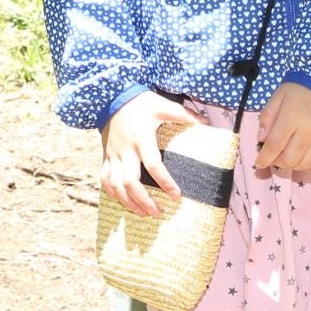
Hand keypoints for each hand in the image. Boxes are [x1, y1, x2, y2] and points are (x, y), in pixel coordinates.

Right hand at [101, 91, 199, 218]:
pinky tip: (123, 202)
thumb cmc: (140, 102)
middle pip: (130, 182)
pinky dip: (112, 193)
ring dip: (128, 202)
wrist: (111, 97)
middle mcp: (125, 150)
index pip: (153, 165)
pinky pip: (104, 179)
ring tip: (142, 213)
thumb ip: (184, 115)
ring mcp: (113, 154)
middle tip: (157, 213)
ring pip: (115, 185)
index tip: (176, 196)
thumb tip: (206, 123)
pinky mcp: (105, 156)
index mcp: (141, 138)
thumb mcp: (162, 105)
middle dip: (143, 201)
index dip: (165, 182)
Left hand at [253, 83, 310, 181]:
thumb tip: (261, 139)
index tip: (258, 164)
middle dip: (278, 162)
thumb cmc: (300, 90)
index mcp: (291, 118)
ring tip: (289, 157)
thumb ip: (267, 117)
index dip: (265, 158)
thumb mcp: (278, 97)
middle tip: (275, 156)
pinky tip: (305, 161)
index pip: (274, 145)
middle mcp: (308, 131)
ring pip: (305, 165)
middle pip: (290, 159)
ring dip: (293, 166)